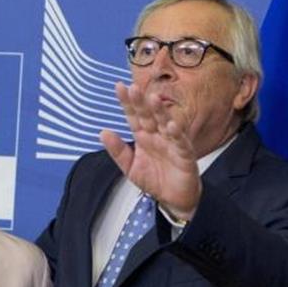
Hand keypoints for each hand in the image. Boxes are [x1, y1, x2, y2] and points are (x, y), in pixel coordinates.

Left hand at [100, 82, 200, 219]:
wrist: (173, 200)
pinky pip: (181, 141)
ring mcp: (171, 142)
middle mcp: (157, 135)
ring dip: (160, 111)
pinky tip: (171, 125)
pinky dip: (177, 133)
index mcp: (143, 136)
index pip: (133, 116)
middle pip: (148, 115)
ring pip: (165, 122)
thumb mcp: (130, 168)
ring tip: (153, 99)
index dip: (127, 102)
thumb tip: (102, 132)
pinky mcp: (185, 154)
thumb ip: (118, 151)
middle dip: (141, 102)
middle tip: (133, 88)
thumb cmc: (154, 180)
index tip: (119, 87)